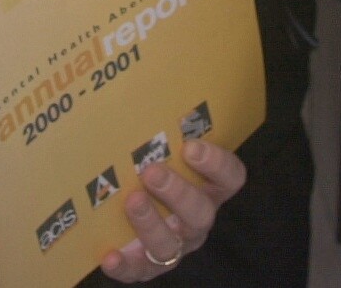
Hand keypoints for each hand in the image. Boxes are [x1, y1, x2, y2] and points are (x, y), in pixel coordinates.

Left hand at [100, 139, 247, 280]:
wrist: (126, 218)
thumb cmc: (146, 171)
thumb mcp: (158, 149)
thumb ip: (158, 127)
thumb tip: (140, 73)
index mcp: (206, 188)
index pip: (229, 177)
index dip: (216, 163)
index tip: (191, 145)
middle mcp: (195, 218)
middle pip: (201, 211)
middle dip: (178, 191)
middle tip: (152, 171)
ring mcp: (174, 245)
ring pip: (172, 242)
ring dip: (151, 222)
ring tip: (130, 200)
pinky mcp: (146, 267)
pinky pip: (140, 271)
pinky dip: (125, 265)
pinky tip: (110, 255)